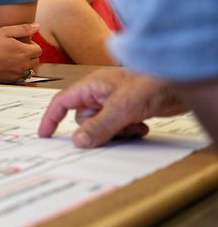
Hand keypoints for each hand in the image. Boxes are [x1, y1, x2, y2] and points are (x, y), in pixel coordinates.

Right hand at [0, 23, 41, 82]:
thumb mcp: (5, 31)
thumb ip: (23, 29)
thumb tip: (37, 26)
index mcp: (24, 52)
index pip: (39, 50)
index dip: (32, 45)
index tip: (24, 44)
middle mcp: (23, 64)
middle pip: (36, 61)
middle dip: (31, 55)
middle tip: (19, 51)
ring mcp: (17, 74)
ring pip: (30, 70)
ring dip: (26, 65)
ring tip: (15, 59)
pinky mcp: (10, 80)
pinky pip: (21, 78)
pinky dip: (19, 73)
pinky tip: (10, 67)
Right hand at [38, 69, 186, 147]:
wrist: (182, 85)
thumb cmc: (152, 84)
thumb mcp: (121, 109)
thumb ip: (98, 126)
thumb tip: (78, 141)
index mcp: (90, 86)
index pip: (61, 102)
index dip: (51, 118)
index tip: (45, 135)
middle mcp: (99, 93)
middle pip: (84, 120)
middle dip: (98, 130)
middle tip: (114, 132)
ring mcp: (113, 102)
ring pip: (101, 126)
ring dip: (116, 132)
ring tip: (133, 127)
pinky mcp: (128, 110)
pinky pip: (117, 128)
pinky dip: (128, 132)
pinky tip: (141, 126)